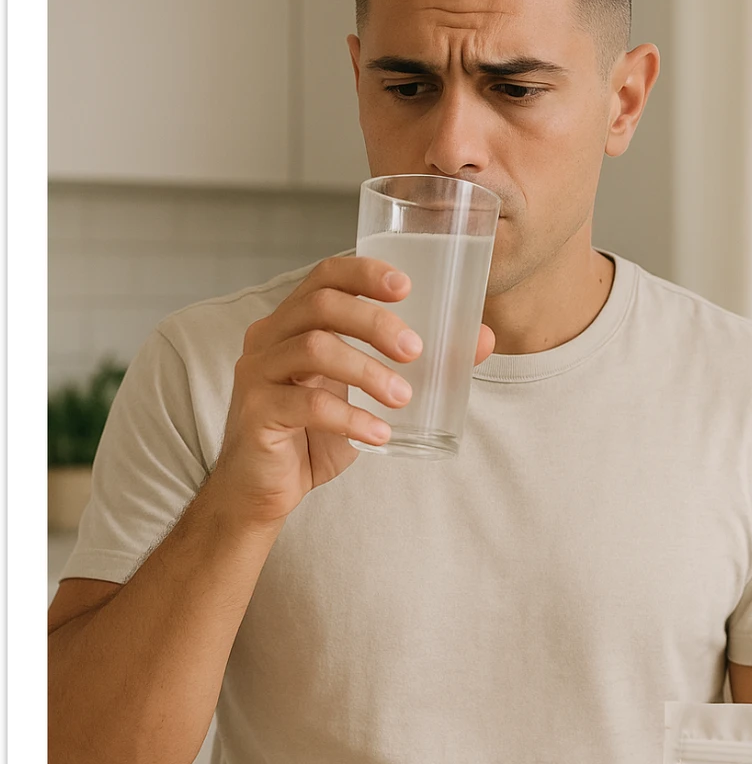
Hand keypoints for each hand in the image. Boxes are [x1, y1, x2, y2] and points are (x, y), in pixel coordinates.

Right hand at [207, 255, 495, 527]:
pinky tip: (379, 434)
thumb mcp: (368, 396)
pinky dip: (350, 418)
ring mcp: (257, 373)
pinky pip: (306, 404)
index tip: (406, 285)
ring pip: (314, 349)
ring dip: (367, 371)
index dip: (363, 272)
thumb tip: (484, 339)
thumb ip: (416, 367)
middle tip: (415, 350)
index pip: (324, 277)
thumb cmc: (314, 437)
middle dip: (374, 322)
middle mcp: (268, 338)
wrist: (263, 492)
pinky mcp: (256, 412)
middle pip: (321, 305)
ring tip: (403, 397)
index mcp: (293, 323)